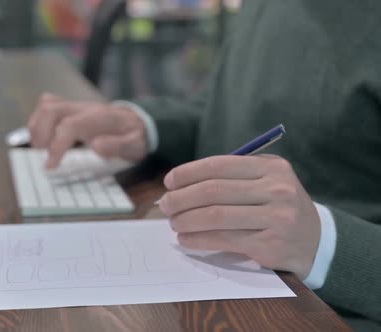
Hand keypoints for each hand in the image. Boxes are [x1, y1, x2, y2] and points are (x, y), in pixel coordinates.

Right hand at [28, 93, 147, 168]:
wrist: (137, 121)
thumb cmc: (133, 137)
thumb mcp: (134, 146)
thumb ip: (117, 146)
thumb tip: (96, 146)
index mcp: (99, 118)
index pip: (70, 126)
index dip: (56, 145)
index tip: (50, 166)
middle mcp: (84, 108)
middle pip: (51, 109)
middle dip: (41, 134)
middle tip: (43, 156)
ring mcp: (75, 106)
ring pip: (46, 106)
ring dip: (36, 128)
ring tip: (40, 149)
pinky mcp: (69, 108)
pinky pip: (47, 106)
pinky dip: (39, 122)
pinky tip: (43, 139)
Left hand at [158, 154, 320, 279]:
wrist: (315, 241)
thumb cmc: (277, 207)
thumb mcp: (266, 182)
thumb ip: (231, 178)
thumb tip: (180, 185)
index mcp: (272, 167)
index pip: (219, 165)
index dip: (188, 173)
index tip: (169, 182)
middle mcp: (277, 189)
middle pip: (213, 190)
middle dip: (181, 198)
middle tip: (165, 205)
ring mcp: (276, 217)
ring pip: (215, 215)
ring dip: (185, 220)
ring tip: (173, 222)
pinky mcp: (271, 244)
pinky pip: (223, 239)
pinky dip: (198, 239)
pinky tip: (186, 239)